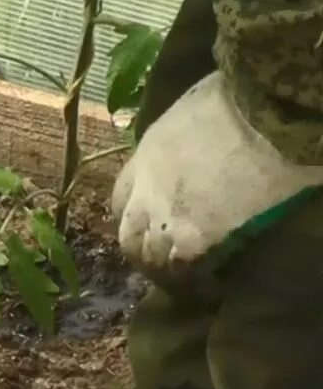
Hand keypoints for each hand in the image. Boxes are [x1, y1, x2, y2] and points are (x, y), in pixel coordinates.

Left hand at [111, 71, 322, 279]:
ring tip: (190, 286)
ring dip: (166, 274)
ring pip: (148, 257)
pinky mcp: (194, 239)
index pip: (122, 195)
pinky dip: (195, 285)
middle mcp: (146, 187)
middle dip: (143, 252)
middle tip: (167, 267)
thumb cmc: (240, 98)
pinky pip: (183, 273)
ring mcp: (164, 215)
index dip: (135, 214)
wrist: (265, 111)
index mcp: (147, 152)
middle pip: (127, 233)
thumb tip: (199, 132)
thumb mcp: (194, 108)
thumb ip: (186, 131)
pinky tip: (213, 290)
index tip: (153, 226)